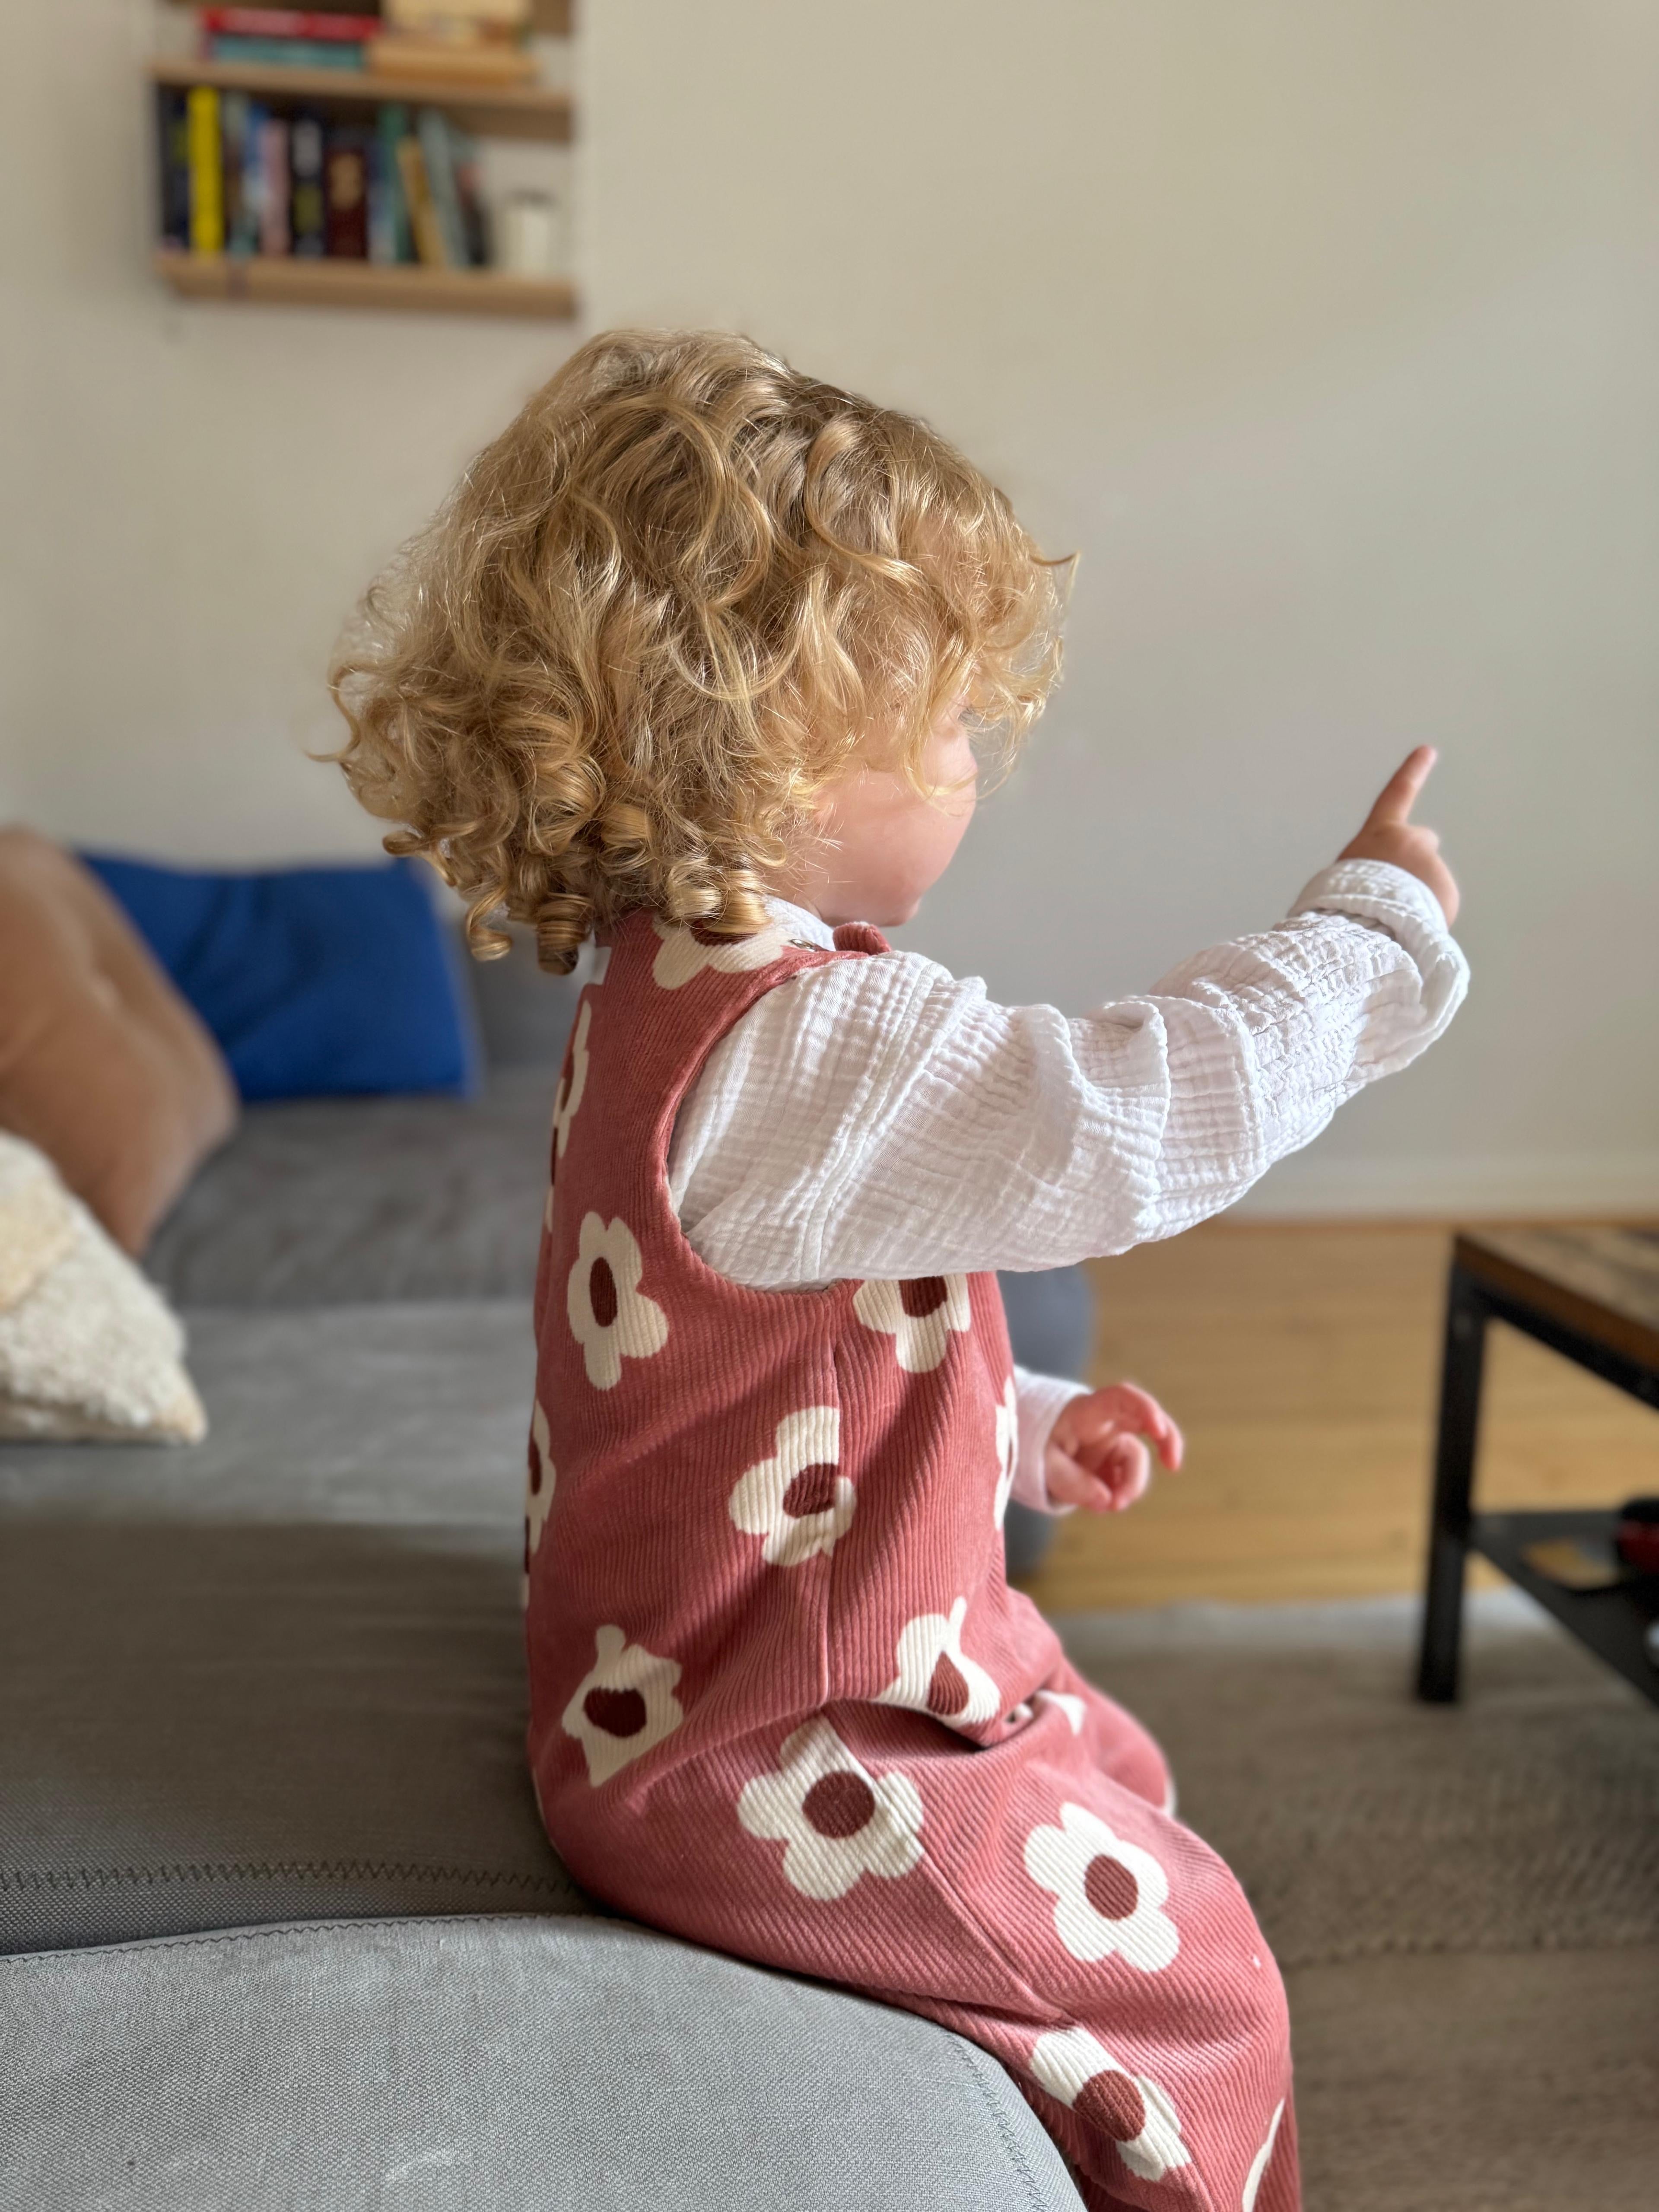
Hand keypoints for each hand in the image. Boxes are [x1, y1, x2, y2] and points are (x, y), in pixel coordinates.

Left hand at [1044, 1383, 1182, 1513]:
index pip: (1121, 1397)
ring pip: (1136, 1462)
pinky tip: (1104, 1502)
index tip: (1158, 1430)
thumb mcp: (1044, 1463)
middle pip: (1147, 1420)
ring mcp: (1113, 1443)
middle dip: (1167, 1439)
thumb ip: (1072, 1481)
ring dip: (1130, 1487)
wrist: (1031, 1450)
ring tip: (1111, 1506)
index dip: (1144, 1408)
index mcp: (1088, 1412)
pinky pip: (1127, 1479)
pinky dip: (1120, 1493)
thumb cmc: (1036, 1444)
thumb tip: (1107, 1501)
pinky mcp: (1114, 1462)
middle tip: (1173, 1465)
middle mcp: (1107, 1424)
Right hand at [1336, 746, 1458, 924]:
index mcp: (1378, 834)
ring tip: (1395, 914)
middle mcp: (1409, 841)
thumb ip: (1372, 865)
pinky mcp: (1446, 890)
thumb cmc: (1344, 903)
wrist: (1363, 926)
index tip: (1427, 751)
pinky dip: (1428, 912)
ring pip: (1428, 881)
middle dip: (1415, 861)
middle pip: (1420, 845)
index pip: (1397, 794)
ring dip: (1418, 894)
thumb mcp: (1345, 875)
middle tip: (1396, 888)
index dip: (1412, 771)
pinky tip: (1410, 923)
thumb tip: (1389, 882)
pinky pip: (1438, 902)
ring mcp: (1430, 865)